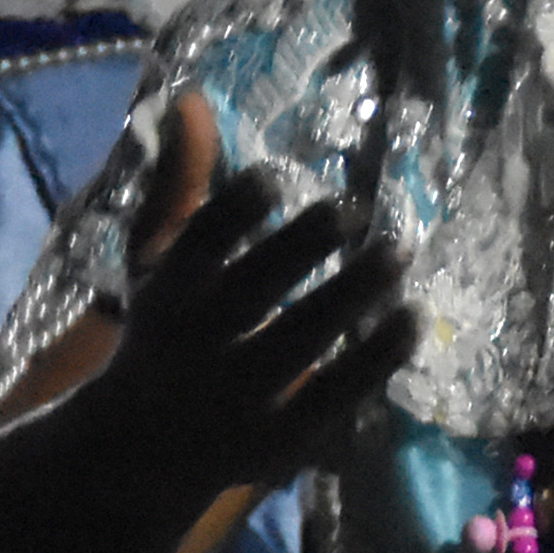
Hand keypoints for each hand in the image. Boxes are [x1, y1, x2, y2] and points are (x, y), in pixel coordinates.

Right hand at [105, 98, 416, 487]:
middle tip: (349, 209)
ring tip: (399, 248)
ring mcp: (239, 399)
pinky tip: (413, 315)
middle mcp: (198, 347)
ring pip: (302, 339)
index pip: (196, 244)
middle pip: (251, 290)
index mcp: (166, 295)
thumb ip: (178, 186)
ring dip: (355, 290)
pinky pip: (337, 395)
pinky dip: (378, 355)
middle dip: (301, 246)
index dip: (236, 207)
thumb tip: (190, 98)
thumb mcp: (159, 265)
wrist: (140, 454)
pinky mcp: (279, 440)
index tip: (277, 176)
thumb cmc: (164, 334)